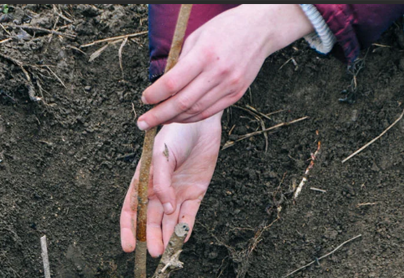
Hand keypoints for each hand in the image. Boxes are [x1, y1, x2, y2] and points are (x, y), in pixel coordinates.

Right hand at [121, 112, 221, 256]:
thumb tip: (166, 209)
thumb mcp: (161, 156)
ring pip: (169, 222)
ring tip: (165, 253)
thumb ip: (162, 183)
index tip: (128, 246)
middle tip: (153, 252)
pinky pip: (188, 216)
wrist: (201, 123)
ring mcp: (176, 194)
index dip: (128, 229)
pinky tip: (182, 240)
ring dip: (167, 237)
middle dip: (150, 237)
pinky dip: (185, 228)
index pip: (131, 210)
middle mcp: (158, 191)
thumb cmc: (175, 135)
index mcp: (143, 181)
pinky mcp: (195, 193)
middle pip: (151, 220)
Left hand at [137, 4, 312, 129]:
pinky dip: (191, 118)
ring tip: (158, 121)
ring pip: (195, 112)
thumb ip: (180, 62)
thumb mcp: (196, 37)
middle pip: (182, 103)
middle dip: (159, 116)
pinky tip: (179, 118)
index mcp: (204, 55)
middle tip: (143, 123)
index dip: (155, 95)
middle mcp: (218, 73)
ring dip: (173, 119)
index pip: (172, 83)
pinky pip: (209, 112)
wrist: (260, 29)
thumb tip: (162, 85)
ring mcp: (229, 86)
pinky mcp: (236, 94)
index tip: (144, 99)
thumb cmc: (225, 28)